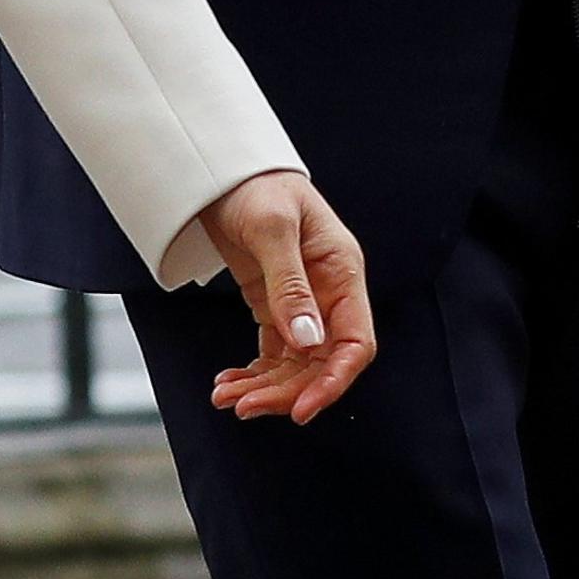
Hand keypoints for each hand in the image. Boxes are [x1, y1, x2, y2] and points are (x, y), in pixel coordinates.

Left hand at [196, 171, 375, 423]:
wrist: (223, 167)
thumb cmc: (256, 186)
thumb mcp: (272, 229)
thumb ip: (290, 285)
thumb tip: (308, 341)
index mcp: (342, 273)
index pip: (354, 343)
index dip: (333, 381)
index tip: (301, 410)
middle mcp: (328, 294)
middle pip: (320, 362)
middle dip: (285, 390)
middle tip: (244, 407)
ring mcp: (302, 301)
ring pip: (294, 364)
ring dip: (263, 387)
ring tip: (225, 397)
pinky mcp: (275, 304)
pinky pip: (273, 352)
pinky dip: (253, 372)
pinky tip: (229, 382)